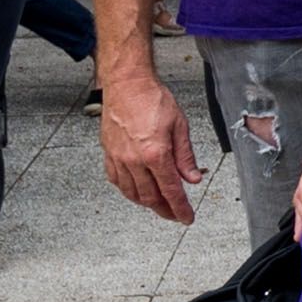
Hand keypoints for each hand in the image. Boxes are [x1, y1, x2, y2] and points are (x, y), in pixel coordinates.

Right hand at [100, 70, 202, 222]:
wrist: (127, 84)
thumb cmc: (152, 98)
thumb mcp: (180, 125)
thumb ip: (185, 156)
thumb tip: (193, 178)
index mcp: (155, 154)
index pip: (171, 190)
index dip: (180, 208)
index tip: (187, 218)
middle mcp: (134, 160)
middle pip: (150, 197)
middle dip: (164, 210)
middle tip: (175, 215)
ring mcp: (118, 158)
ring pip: (132, 193)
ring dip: (146, 203)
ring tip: (159, 205)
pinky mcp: (108, 154)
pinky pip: (116, 181)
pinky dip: (128, 190)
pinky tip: (136, 190)